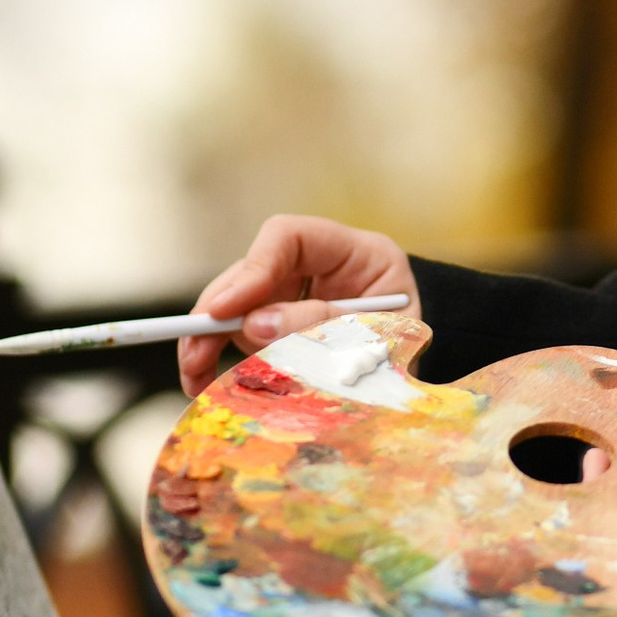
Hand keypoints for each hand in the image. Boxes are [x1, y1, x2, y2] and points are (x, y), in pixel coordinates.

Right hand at [181, 213, 415, 395]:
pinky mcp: (284, 324)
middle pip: (252, 272)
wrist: (422, 375)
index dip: (253, 269)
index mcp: (360, 253)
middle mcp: (320, 267)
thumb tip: (254, 324)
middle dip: (218, 312)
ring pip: (239, 305)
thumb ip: (323, 326)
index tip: (225, 310)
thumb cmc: (412, 352)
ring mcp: (299, 294)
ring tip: (195, 375)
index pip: (289, 236)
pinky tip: (203, 379)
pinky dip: (221, 356)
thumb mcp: (378, 340)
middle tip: (194, 351)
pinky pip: (243, 333)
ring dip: (211, 339)